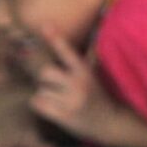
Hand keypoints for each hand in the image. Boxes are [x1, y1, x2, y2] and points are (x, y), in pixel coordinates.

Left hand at [28, 27, 112, 143]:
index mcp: (84, 72)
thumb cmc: (96, 96)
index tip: (45, 24)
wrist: (109, 122)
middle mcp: (78, 84)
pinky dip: (40, 105)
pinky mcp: (64, 116)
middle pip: (45, 72)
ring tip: (58, 99)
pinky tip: (51, 107)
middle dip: (44, 78)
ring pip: (40, 90)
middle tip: (53, 85)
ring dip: (44, 94)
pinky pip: (38, 104)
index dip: (56, 38)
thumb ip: (78, 62)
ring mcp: (71, 101)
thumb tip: (71, 41)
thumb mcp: (91, 76)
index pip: (67, 52)